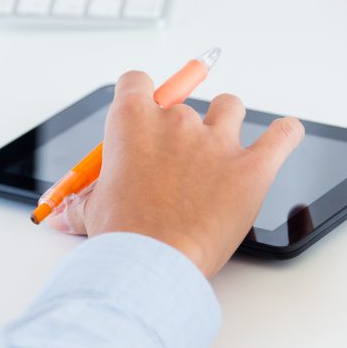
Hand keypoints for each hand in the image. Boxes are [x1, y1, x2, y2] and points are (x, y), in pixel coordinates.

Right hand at [49, 72, 304, 278]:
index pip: (137, 82)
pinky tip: (286, 134)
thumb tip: (60, 215)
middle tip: (179, 165)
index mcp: (132, 122)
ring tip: (221, 151)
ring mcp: (217, 141)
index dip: (141, 97)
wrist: (151, 265)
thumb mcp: (92, 212)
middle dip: (183, 128)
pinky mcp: (252, 167)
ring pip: (229, 108)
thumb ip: (82, 203)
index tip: (145, 114)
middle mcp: (176, 121)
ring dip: (226, 123)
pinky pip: (282, 135)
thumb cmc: (121, 237)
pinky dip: (286, 133)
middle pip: (185, 101)